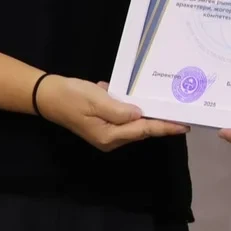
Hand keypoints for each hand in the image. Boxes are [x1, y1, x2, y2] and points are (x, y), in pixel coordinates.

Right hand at [35, 75, 187, 152]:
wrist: (47, 95)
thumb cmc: (71, 97)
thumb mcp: (96, 100)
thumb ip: (119, 110)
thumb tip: (140, 115)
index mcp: (109, 135)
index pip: (143, 130)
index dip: (164, 127)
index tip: (183, 125)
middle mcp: (110, 138)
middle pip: (140, 128)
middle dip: (158, 119)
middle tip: (179, 109)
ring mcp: (105, 132)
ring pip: (132, 121)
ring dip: (143, 110)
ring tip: (162, 100)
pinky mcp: (102, 122)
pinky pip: (121, 115)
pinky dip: (127, 105)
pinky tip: (129, 92)